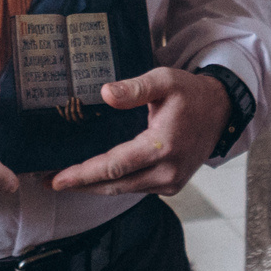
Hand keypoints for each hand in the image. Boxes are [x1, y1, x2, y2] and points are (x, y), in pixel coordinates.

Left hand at [49, 67, 228, 195]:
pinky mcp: (171, 186)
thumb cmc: (190, 94)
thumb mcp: (164, 80)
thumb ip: (135, 88)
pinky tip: (95, 179)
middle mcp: (167, 171)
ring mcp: (170, 182)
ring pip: (123, 190)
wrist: (221, 112)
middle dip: (80, 185)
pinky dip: (114, 185)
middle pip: (114, 185)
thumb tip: (106, 93)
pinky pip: (135, 188)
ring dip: (94, 187)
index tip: (57, 179)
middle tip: (49, 182)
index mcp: (162, 146)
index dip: (83, 174)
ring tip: (66, 181)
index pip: (114, 166)